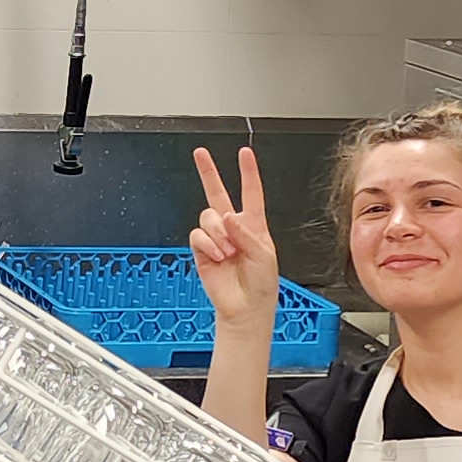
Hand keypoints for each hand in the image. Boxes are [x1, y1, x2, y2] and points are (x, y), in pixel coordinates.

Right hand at [187, 148, 280, 331]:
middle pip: (218, 192)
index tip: (245, 153)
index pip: (251, 192)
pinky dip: (208, 244)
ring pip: (208, 217)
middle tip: (200, 153)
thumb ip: (245, 233)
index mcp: (253, 225)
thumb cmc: (261, 284)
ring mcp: (216, 238)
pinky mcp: (202, 250)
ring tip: (228, 252)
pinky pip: (198, 236)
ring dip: (218, 233)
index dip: (248, 172)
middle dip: (208, 172)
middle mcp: (232, 227)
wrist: (246, 308)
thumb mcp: (264, 255)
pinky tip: (217, 256)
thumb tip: (227, 217)